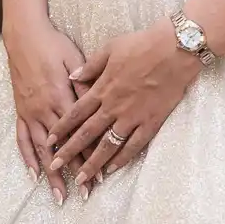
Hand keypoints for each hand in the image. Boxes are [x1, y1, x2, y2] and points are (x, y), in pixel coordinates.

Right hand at [5, 20, 84, 203]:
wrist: (24, 35)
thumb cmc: (53, 44)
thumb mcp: (75, 59)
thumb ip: (87, 83)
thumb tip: (100, 103)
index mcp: (62, 96)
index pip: (82, 133)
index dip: (92, 154)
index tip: (102, 174)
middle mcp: (45, 109)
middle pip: (63, 148)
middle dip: (74, 172)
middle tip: (85, 194)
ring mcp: (31, 112)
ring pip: (43, 150)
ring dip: (51, 174)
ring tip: (59, 196)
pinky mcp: (20, 111)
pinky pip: (23, 139)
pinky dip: (27, 158)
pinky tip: (33, 175)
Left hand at [46, 22, 199, 192]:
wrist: (175, 49)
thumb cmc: (142, 45)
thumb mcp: (110, 48)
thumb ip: (90, 66)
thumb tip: (72, 77)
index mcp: (102, 88)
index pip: (75, 113)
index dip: (60, 129)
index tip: (49, 141)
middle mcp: (114, 106)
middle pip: (86, 134)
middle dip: (69, 152)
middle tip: (55, 167)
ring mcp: (132, 116)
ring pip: (108, 145)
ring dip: (93, 163)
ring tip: (82, 178)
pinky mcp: (151, 122)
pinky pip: (134, 146)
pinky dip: (122, 159)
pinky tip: (112, 170)